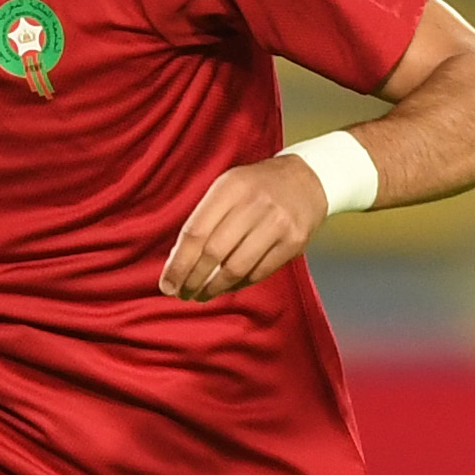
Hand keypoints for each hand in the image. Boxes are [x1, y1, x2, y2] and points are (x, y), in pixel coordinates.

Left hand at [161, 153, 332, 300]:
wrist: (308, 180)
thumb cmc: (257, 187)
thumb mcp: (228, 188)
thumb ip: (204, 219)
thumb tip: (177, 262)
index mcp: (231, 186)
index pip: (195, 232)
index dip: (178, 263)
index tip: (167, 283)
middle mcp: (255, 203)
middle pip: (213, 252)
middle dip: (192, 279)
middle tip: (181, 293)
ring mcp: (277, 223)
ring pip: (236, 268)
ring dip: (213, 288)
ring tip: (201, 294)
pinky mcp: (294, 241)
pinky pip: (259, 273)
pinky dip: (238, 285)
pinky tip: (226, 287)